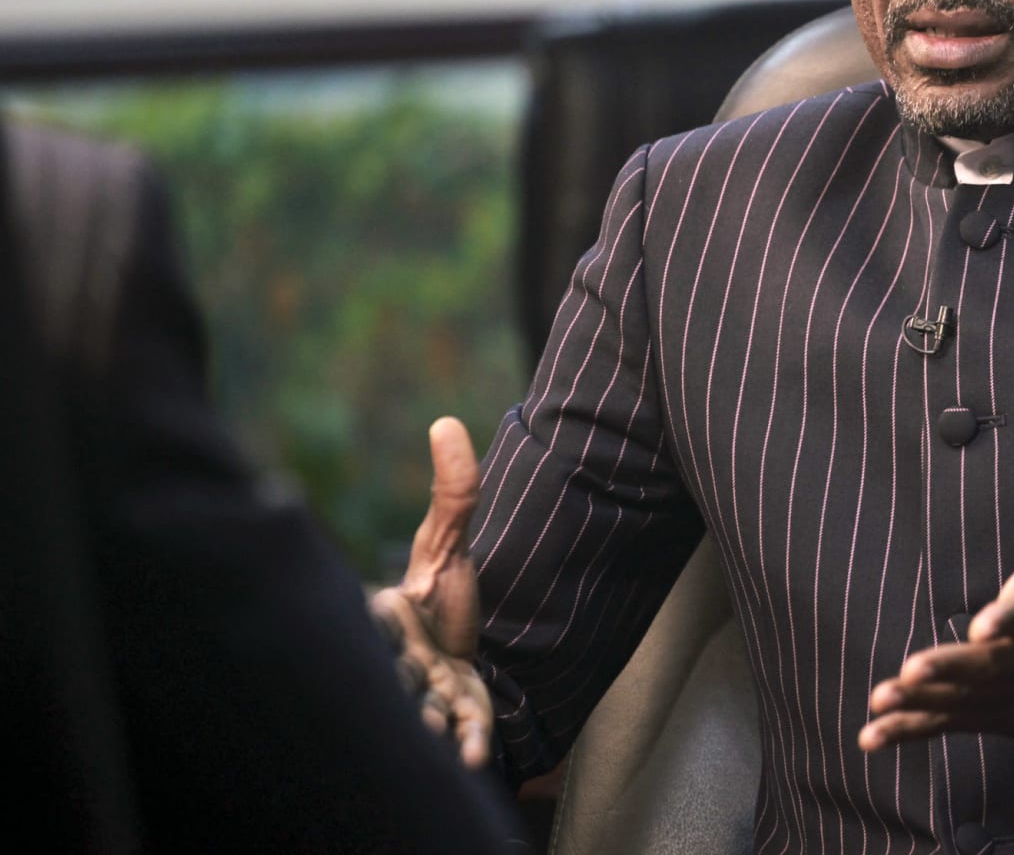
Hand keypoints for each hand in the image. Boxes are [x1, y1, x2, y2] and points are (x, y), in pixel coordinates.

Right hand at [368, 416, 494, 768]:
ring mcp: (428, 692)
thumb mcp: (448, 543)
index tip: (384, 611)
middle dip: (408, 679)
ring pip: (425, 710)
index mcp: (388, 614)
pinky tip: (473, 756)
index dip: (382, 620)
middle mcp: (400, 658)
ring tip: (440, 731)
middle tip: (415, 678)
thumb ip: (454, 493)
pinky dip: (466, 744)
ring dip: (432, 721)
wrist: (468, 651)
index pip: (376, 617)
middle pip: (398, 671)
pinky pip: (460, 733)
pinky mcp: (459, 715)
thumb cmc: (444, 597)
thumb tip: (445, 422)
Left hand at [860, 390, 1013, 763]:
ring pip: (959, 699)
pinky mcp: (990, 714)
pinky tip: (870, 736)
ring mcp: (1006, 689)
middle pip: (985, 663)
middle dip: (950, 669)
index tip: (985, 627)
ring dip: (921, 704)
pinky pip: (946, 725)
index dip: (1008, 617)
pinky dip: (910, 732)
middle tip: (913, 671)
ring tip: (884, 699)